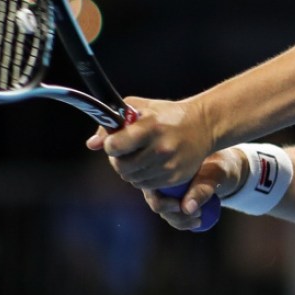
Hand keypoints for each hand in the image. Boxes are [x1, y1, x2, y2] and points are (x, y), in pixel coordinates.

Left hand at [86, 96, 215, 189]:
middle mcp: (159, 148)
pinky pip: (146, 185)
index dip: (111, 146)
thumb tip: (92, 144)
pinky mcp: (175, 178)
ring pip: (132, 179)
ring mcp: (168, 165)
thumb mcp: (141, 108)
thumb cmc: (167, 114)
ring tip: (139, 157)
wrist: (202, 125)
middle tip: (124, 152)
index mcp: (150, 127)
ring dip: (130, 171)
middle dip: (118, 160)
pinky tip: (150, 165)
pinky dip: (143, 178)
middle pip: (121, 167)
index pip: (116, 146)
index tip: (115, 142)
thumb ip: (114, 123)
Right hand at [143, 149, 244, 230]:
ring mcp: (166, 190)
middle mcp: (160, 178)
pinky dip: (184, 222)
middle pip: (155, 203)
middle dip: (173, 214)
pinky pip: (174, 215)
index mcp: (163, 165)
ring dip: (179, 221)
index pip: (151, 188)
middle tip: (197, 214)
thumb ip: (201, 189)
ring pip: (164, 212)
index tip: (180, 207)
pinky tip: (199, 223)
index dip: (161, 202)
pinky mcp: (175, 200)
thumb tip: (186, 209)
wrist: (225, 169)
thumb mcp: (214, 175)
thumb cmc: (218, 166)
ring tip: (199, 219)